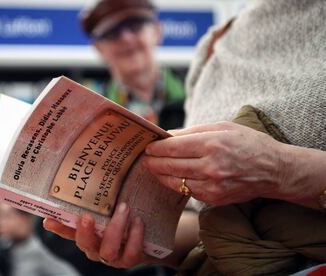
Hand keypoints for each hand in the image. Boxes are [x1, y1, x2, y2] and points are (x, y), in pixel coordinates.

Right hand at [43, 202, 151, 267]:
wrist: (151, 239)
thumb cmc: (127, 219)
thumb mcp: (113, 207)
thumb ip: (101, 196)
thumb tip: (90, 168)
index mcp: (89, 234)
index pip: (69, 231)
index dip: (59, 227)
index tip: (48, 220)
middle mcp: (97, 248)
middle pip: (85, 244)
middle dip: (84, 231)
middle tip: (87, 216)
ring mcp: (113, 256)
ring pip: (107, 250)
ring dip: (115, 228)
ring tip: (124, 208)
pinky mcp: (130, 259)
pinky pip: (130, 252)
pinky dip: (134, 236)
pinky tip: (138, 221)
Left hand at [143, 122, 286, 205]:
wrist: (273, 170)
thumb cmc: (247, 143)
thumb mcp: (222, 127)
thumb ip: (192, 132)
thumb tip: (166, 136)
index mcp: (212, 144)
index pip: (173, 147)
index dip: (156, 148)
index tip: (147, 146)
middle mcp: (211, 166)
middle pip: (170, 165)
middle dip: (153, 162)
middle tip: (145, 158)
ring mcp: (212, 185)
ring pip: (175, 181)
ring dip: (160, 174)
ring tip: (153, 167)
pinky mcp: (214, 198)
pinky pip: (187, 191)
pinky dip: (176, 184)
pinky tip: (170, 177)